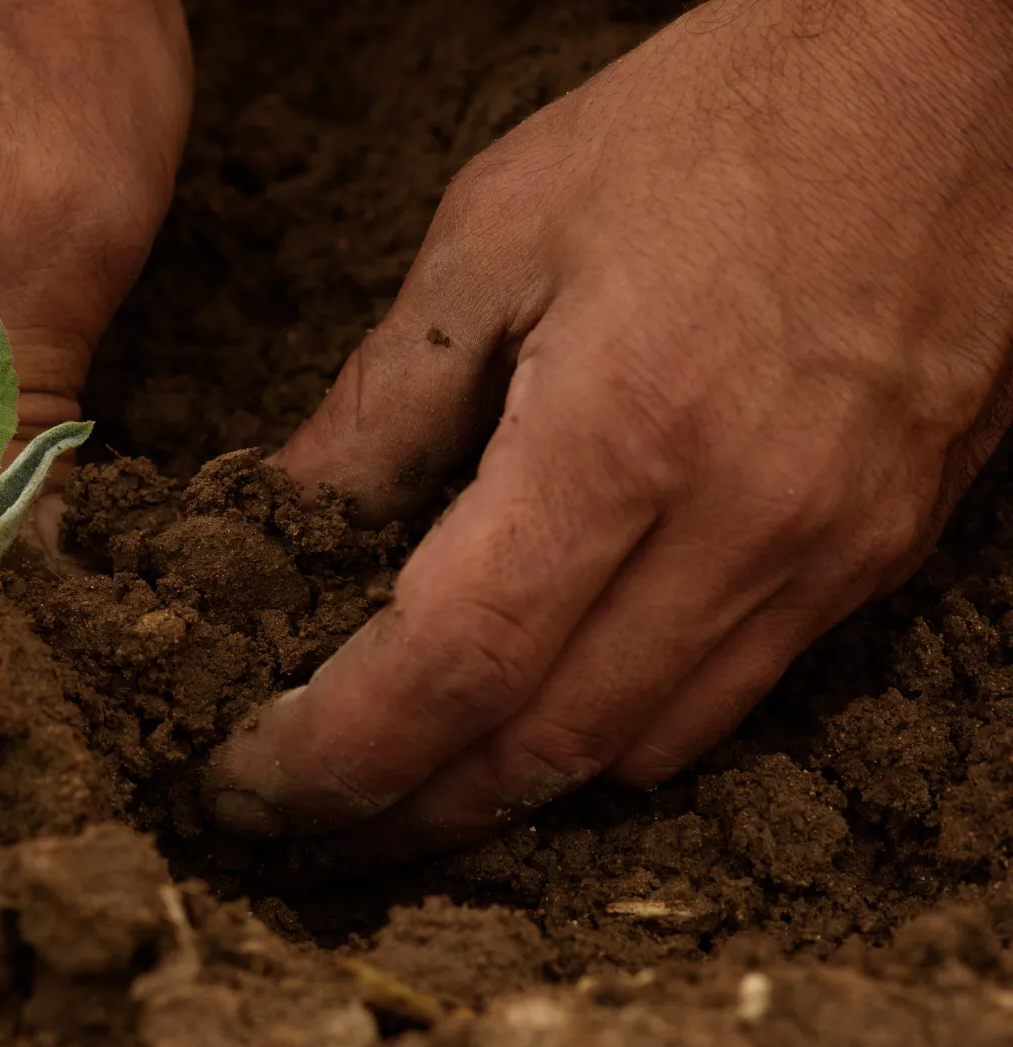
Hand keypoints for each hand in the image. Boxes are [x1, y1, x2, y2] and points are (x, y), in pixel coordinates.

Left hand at [206, 0, 1012, 861]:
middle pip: (541, 746)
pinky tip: (536, 715)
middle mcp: (741, 523)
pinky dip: (611, 737)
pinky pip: (730, 700)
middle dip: (403, 813)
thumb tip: (281, 519)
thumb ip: (384, 404)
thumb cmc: (707, 123)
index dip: (335, 752)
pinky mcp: (880, 554)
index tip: (247, 784)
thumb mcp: (497, 234)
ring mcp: (829, 553)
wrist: (951, 74)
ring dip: (503, 793)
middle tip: (300, 828)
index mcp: (620, 430)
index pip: (452, 664)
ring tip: (397, 786)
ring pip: (639, 750)